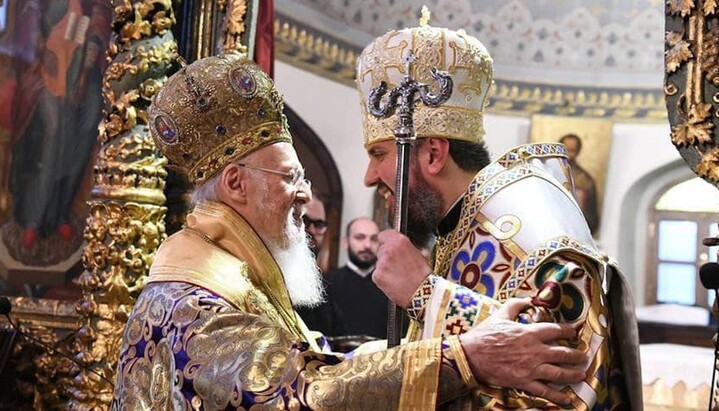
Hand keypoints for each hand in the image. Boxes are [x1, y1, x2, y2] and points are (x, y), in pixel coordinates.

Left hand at [372, 230, 431, 307]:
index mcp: (400, 241)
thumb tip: (398, 245)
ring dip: (385, 267)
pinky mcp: (377, 276)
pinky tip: (394, 282)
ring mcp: (381, 263)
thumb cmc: (423, 275)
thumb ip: (404, 247)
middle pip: (381, 249)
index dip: (387, 241)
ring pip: (379, 263)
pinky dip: (383, 278)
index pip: (384, 234)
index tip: (388, 245)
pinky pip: (377, 274)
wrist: (423, 292)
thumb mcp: (418, 253)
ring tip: (398, 276)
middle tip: (397, 265)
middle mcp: (388, 249)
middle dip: (387, 256)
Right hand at [459, 298, 586, 405]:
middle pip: (563, 353)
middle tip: (584, 357)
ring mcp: (531, 368)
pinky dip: (557, 395)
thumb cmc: (485, 334)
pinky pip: (544, 390)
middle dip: (577, 356)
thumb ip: (515, 305)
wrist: (470, 355)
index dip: (567, 331)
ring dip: (573, 374)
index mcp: (530, 333)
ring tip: (582, 375)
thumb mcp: (500, 314)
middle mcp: (535, 351)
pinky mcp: (524, 382)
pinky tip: (566, 398)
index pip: (555, 330)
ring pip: (559, 372)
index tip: (574, 332)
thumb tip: (528, 299)